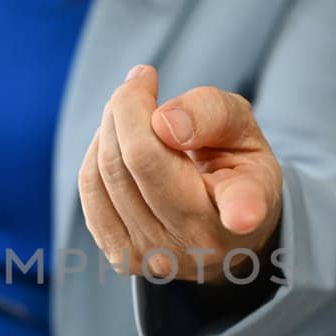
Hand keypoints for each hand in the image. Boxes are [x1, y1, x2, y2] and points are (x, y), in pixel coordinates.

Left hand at [79, 65, 282, 282]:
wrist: (217, 227)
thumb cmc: (232, 167)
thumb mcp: (242, 128)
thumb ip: (211, 113)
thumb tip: (163, 122)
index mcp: (246, 207)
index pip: (243, 207)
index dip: (243, 210)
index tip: (243, 215)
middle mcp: (202, 243)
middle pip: (142, 159)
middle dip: (130, 105)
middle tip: (142, 80)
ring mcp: (157, 255)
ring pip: (107, 170)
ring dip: (111, 124)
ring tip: (133, 109)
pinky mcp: (122, 256)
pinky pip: (90, 187)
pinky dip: (97, 151)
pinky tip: (119, 142)